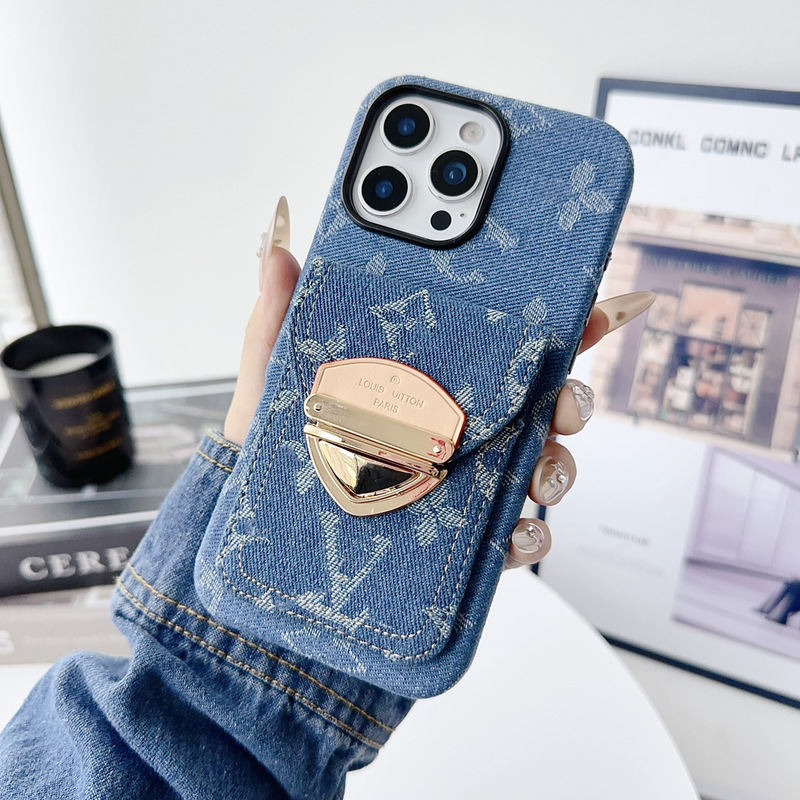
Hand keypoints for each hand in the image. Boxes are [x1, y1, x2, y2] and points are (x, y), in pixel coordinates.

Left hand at [224, 198, 653, 569]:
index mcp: (433, 380)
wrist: (268, 535)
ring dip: (559, 469)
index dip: (560, 325)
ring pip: (543, 466)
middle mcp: (462, 426)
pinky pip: (514, 536)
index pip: (508, 345)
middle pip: (544, 405)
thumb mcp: (274, 379)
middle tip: (564, 405)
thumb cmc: (278, 449)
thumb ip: (279, 318)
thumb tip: (278, 254)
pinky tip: (516, 534)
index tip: (587, 310)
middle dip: (572, 401)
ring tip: (539, 475)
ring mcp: (468, 481)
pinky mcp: (463, 536)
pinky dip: (529, 537)